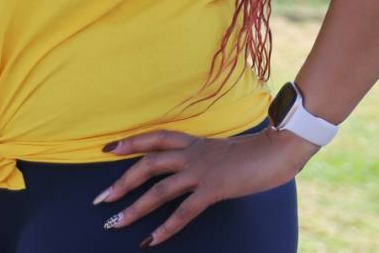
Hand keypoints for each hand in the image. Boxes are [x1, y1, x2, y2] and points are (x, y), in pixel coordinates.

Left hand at [94, 127, 317, 245]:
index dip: (130, 142)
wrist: (278, 149)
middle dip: (122, 182)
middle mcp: (192, 154)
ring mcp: (201, 171)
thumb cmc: (255, 152)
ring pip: (159, 190)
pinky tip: (151, 240)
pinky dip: (165, 227)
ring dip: (134, 208)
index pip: (155, 138)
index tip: (108, 150)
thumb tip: (191, 168)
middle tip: (100, 199)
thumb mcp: (222, 151)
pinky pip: (184, 211)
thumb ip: (204, 157)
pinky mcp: (214, 189)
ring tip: (114, 223)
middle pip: (148, 164)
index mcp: (194, 142)